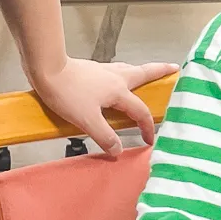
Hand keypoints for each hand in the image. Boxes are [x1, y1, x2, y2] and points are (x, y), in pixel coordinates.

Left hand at [33, 57, 174, 158]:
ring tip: (147, 74)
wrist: (47, 69)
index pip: (140, 111)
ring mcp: (103, 70)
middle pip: (144, 73)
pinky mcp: (92, 69)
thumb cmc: (66, 93)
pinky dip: (123, 74)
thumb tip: (118, 150)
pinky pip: (115, 71)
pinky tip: (115, 80)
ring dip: (142, 72)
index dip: (148, 127)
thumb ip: (105, 136)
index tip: (150, 139)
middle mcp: (116, 77)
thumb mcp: (87, 120)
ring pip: (129, 70)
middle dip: (160, 71)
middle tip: (173, 69)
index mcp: (118, 90)